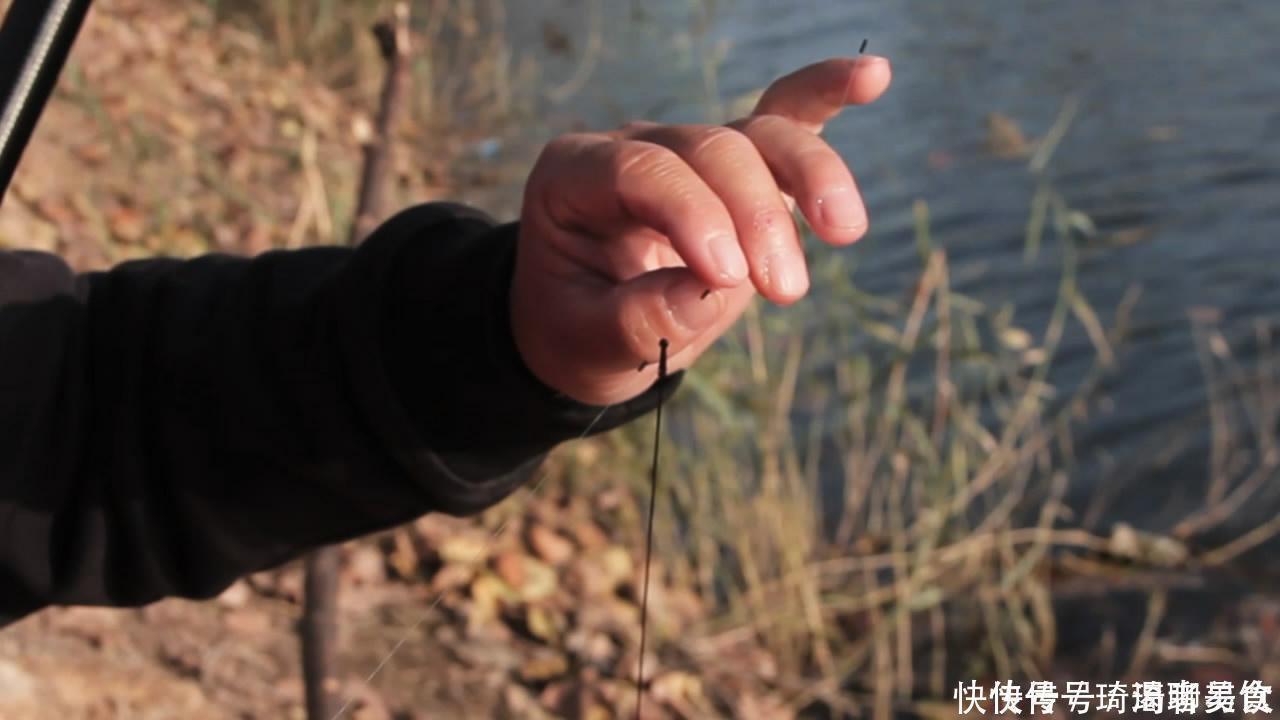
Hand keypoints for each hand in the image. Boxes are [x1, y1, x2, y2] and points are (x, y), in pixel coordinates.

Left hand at [510, 55, 892, 405]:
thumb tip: (706, 292)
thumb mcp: (588, 341)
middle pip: (711, 148)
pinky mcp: (740, 165)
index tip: (730, 277)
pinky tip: (874, 77)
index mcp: (575, 176)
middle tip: (786, 292)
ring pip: (760, 132)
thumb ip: (637, 319)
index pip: (643, 170)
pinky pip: (786, 116)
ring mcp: (690, 149)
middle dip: (756, 215)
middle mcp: (636, 146)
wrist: (590, 330)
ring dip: (809, 177)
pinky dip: (828, 94)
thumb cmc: (578, 330)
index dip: (694, 214)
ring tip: (845, 231)